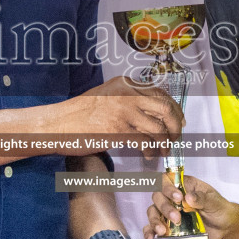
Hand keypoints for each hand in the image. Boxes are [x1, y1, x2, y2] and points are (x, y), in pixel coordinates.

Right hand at [61, 76, 182, 143]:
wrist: (59, 124)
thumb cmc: (79, 113)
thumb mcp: (106, 96)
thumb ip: (127, 100)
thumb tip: (150, 113)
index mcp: (126, 83)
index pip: (160, 93)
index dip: (174, 109)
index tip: (178, 120)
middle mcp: (128, 94)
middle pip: (165, 108)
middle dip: (175, 126)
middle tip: (175, 137)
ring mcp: (124, 112)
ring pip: (158, 128)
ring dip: (165, 142)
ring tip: (163, 150)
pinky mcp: (119, 131)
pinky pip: (146, 142)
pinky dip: (151, 150)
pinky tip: (148, 154)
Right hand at [146, 172, 238, 238]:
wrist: (224, 227)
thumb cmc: (219, 209)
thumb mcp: (214, 202)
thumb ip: (203, 199)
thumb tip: (189, 197)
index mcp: (184, 186)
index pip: (167, 180)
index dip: (168, 187)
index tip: (178, 198)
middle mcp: (173, 198)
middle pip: (157, 197)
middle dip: (164, 207)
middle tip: (176, 218)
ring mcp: (169, 213)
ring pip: (153, 212)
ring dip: (155, 221)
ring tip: (163, 231)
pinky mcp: (168, 227)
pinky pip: (153, 228)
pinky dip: (150, 233)